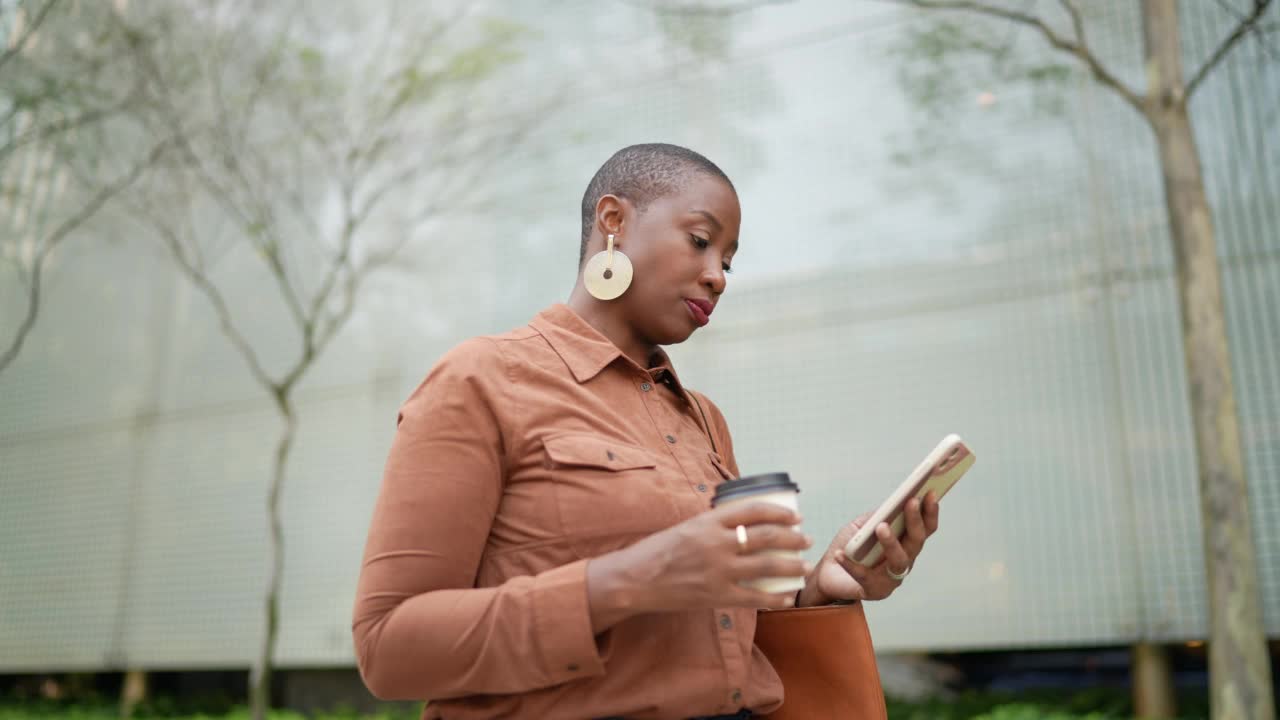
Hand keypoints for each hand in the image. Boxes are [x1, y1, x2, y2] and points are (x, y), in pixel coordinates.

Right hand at [587, 502, 813, 629]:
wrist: (635, 579)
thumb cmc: (659, 551)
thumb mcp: (687, 527)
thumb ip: (715, 526)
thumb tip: (744, 525)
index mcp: (708, 521)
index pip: (753, 509)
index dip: (779, 511)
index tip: (795, 515)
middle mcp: (716, 543)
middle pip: (766, 536)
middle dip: (793, 537)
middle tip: (806, 539)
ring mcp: (718, 570)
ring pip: (766, 565)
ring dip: (791, 565)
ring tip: (804, 565)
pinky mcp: (716, 595)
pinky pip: (754, 597)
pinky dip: (775, 597)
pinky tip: (787, 597)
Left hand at [797, 492, 939, 606]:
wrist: (829, 574)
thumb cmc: (851, 546)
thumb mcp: (862, 526)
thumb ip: (877, 516)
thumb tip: (891, 505)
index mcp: (905, 544)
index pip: (925, 528)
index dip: (930, 512)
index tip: (930, 493)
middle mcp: (904, 561)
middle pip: (916, 541)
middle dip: (915, 520)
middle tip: (910, 502)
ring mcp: (892, 578)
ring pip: (899, 560)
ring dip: (891, 542)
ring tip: (881, 527)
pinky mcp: (875, 591)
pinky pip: (864, 576)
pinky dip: (852, 565)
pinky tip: (840, 554)